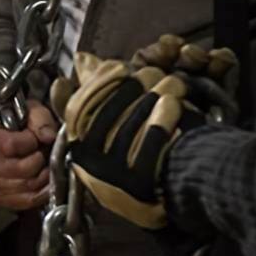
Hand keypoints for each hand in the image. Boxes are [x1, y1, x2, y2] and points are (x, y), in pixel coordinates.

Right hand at [0, 100, 57, 209]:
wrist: (5, 137)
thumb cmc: (17, 122)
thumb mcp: (30, 110)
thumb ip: (40, 119)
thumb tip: (48, 137)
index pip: (9, 146)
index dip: (30, 142)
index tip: (35, 137)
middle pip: (20, 169)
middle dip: (40, 160)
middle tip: (44, 152)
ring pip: (26, 186)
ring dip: (44, 176)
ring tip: (45, 165)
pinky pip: (26, 201)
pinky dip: (42, 192)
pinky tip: (45, 181)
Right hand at [62, 43, 230, 229]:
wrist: (178, 195)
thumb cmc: (143, 160)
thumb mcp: (111, 136)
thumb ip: (95, 97)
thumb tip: (83, 59)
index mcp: (81, 152)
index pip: (77, 110)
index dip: (96, 84)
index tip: (118, 67)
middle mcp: (90, 166)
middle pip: (108, 110)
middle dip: (133, 84)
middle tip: (152, 74)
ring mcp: (114, 176)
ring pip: (133, 117)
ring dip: (155, 93)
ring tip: (173, 84)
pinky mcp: (140, 182)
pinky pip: (153, 135)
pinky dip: (166, 114)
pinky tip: (175, 104)